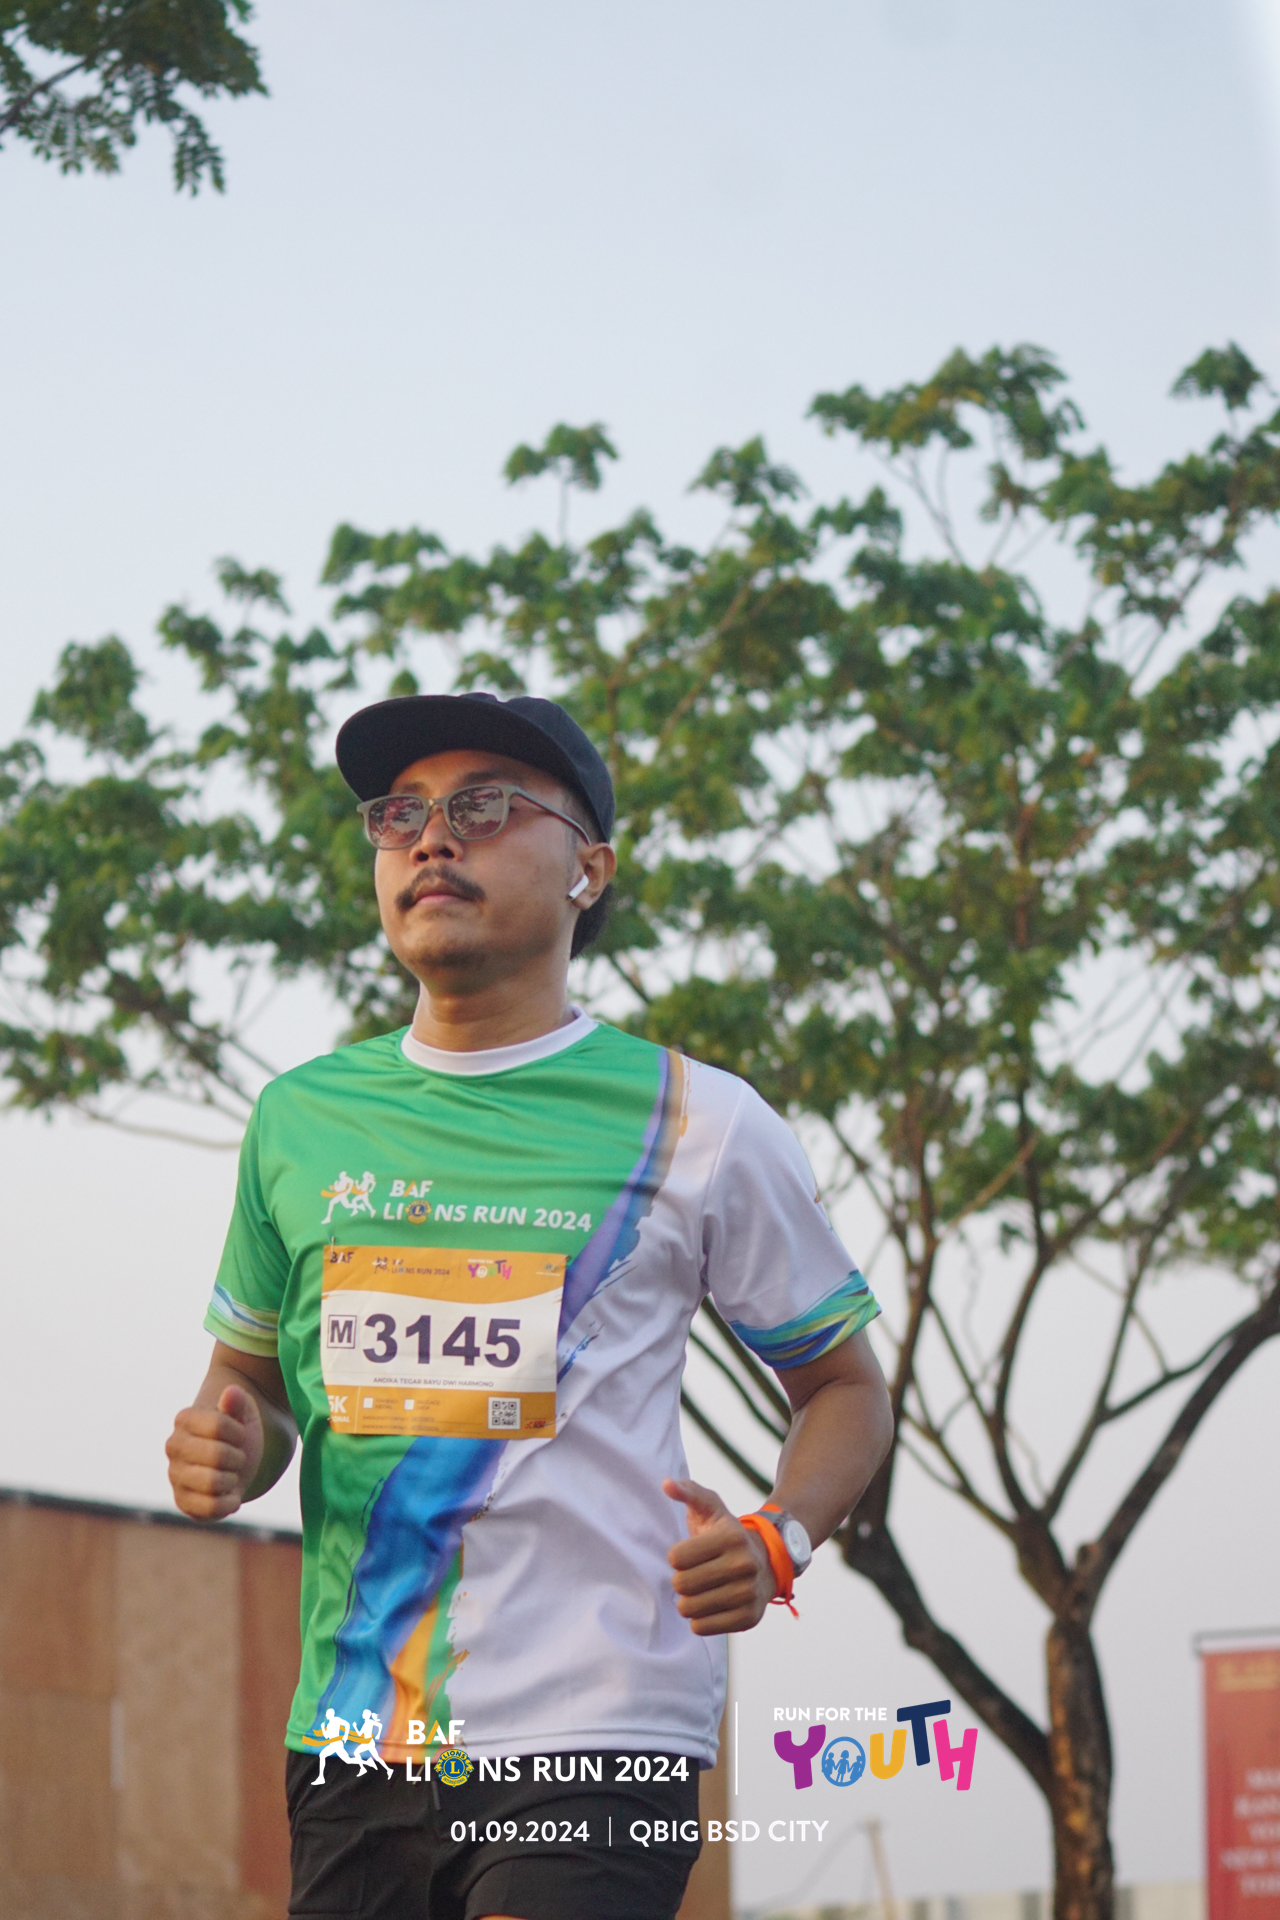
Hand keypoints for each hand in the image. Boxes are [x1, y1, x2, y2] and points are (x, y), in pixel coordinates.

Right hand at [166, 1384, 264, 1519]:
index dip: (239, 1432)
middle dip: (238, 1457)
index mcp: (184, 1419)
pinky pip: (209, 1508)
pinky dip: (228, 1503)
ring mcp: (175, 1475)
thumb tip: (231, 1392)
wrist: (234, 1458)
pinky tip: (231, 1494)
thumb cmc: (237, 1431)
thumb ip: (237, 1402)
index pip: (218, 1425)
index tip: (240, 1433)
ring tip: (231, 1474)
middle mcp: (173, 1446)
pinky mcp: (182, 1501)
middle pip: (217, 1455)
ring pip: (212, 1483)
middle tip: (237, 1457)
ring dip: (233, 1479)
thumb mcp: (243, 1412)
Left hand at [663, 1477, 776, 1634]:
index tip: (691, 1553)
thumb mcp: (711, 1508)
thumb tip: (667, 1484)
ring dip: (688, 1601)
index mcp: (731, 1537)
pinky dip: (699, 1619)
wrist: (768, 1562)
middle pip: (681, 1585)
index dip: (677, 1556)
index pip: (676, 1558)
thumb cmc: (727, 1533)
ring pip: (689, 1609)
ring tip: (702, 1590)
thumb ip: (688, 1493)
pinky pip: (701, 1628)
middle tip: (696, 1573)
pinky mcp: (748, 1619)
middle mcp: (744, 1565)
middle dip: (681, 1580)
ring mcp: (748, 1594)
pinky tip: (711, 1605)